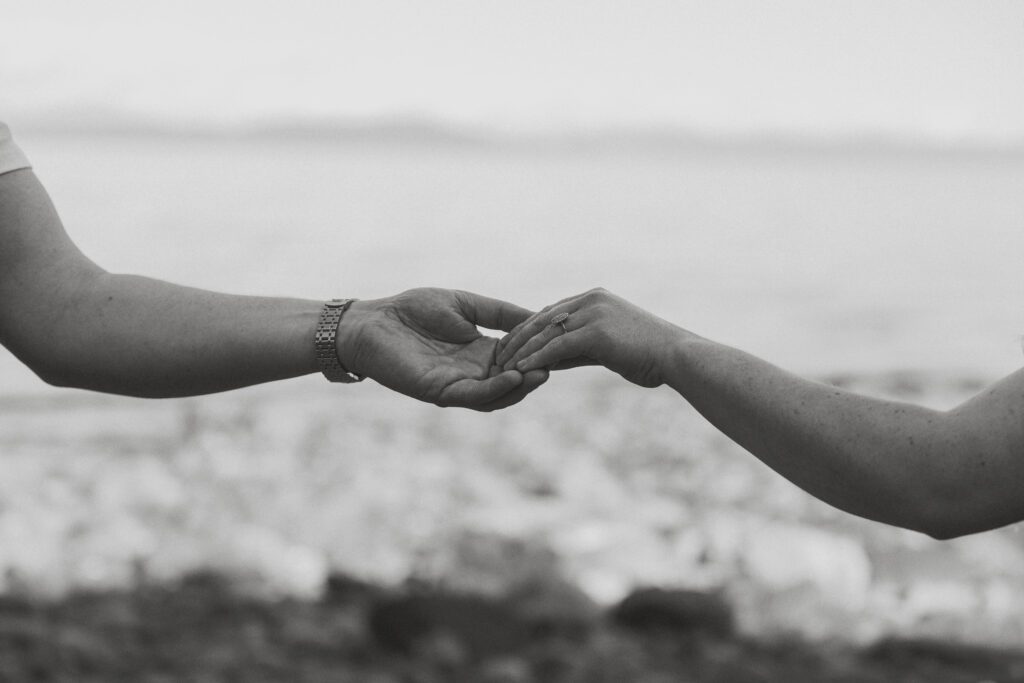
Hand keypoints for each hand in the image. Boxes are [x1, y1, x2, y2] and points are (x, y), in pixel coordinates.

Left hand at [336, 288, 548, 409]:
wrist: (371, 322)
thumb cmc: (411, 310)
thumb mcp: (465, 305)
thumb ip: (498, 313)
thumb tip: (536, 315)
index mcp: (479, 353)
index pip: (517, 358)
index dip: (537, 352)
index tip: (561, 343)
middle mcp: (471, 373)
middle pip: (512, 381)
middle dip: (535, 374)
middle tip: (558, 363)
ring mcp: (456, 385)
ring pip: (496, 395)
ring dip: (520, 387)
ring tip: (541, 373)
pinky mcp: (439, 392)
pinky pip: (472, 396)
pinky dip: (494, 390)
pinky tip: (511, 376)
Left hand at [495, 288, 680, 387]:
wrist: (677, 356)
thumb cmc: (649, 356)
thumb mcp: (608, 348)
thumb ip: (578, 349)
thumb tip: (550, 360)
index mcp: (595, 298)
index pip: (551, 311)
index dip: (528, 328)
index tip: (510, 344)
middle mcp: (591, 300)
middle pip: (542, 317)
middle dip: (518, 337)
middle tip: (498, 354)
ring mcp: (593, 314)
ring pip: (545, 332)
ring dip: (521, 350)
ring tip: (502, 366)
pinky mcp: (595, 332)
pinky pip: (556, 347)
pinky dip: (536, 359)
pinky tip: (520, 371)